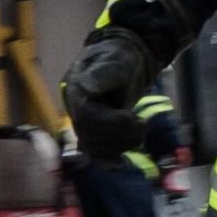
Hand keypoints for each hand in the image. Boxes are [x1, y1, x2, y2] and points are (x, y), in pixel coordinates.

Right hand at [62, 31, 152, 157]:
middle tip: (141, 124)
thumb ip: (103, 74)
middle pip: (89, 135)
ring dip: (119, 145)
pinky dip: (112, 158)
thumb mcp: (117, 60)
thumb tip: (85, 87)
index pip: (85, 117)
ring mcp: (83, 122)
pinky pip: (97, 153)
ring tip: (140, 131)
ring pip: (94, 148)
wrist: (126, 63)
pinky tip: (125, 157)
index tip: (133, 117)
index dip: (109, 123)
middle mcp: (75, 108)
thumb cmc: (122, 58)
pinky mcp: (93, 133)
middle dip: (118, 135)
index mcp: (76, 90)